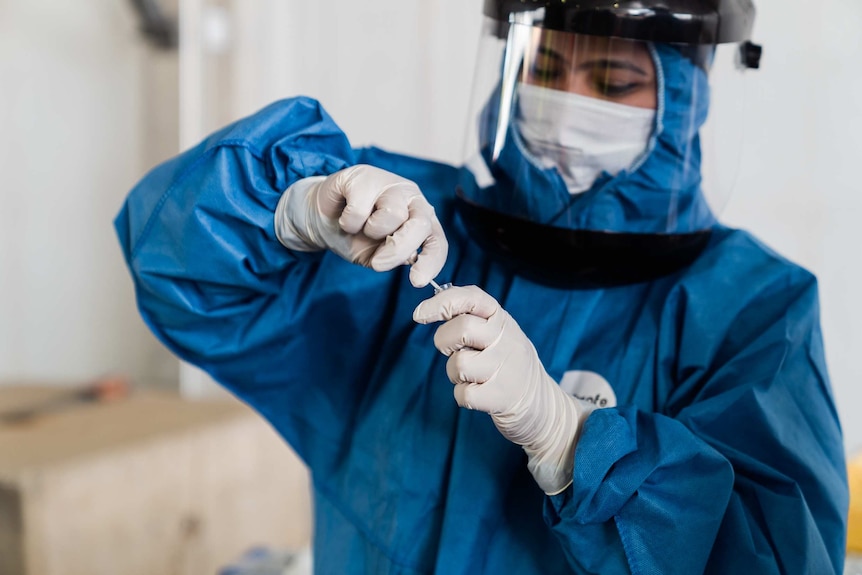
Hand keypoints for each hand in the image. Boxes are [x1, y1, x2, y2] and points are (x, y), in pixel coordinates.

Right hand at [274, 164, 446, 286]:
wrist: (323, 219)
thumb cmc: (356, 236)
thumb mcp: (377, 256)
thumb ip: (395, 256)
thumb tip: (410, 258)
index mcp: (420, 219)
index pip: (437, 241)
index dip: (431, 262)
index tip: (417, 280)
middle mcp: (411, 198)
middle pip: (420, 225)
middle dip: (399, 249)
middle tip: (377, 262)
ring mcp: (389, 183)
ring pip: (393, 214)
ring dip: (370, 231)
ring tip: (360, 227)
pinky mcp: (363, 175)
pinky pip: (360, 209)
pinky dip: (349, 222)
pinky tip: (345, 216)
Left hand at [413, 285, 592, 494]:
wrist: (541, 405)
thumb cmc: (507, 364)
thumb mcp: (497, 333)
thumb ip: (471, 317)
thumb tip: (432, 306)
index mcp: (502, 320)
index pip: (472, 298)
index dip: (443, 301)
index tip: (419, 314)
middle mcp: (507, 340)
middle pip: (461, 328)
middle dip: (444, 342)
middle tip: (455, 351)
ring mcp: (506, 369)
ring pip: (459, 364)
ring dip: (455, 374)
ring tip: (473, 376)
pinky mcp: (501, 397)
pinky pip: (463, 393)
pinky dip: (464, 396)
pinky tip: (480, 393)